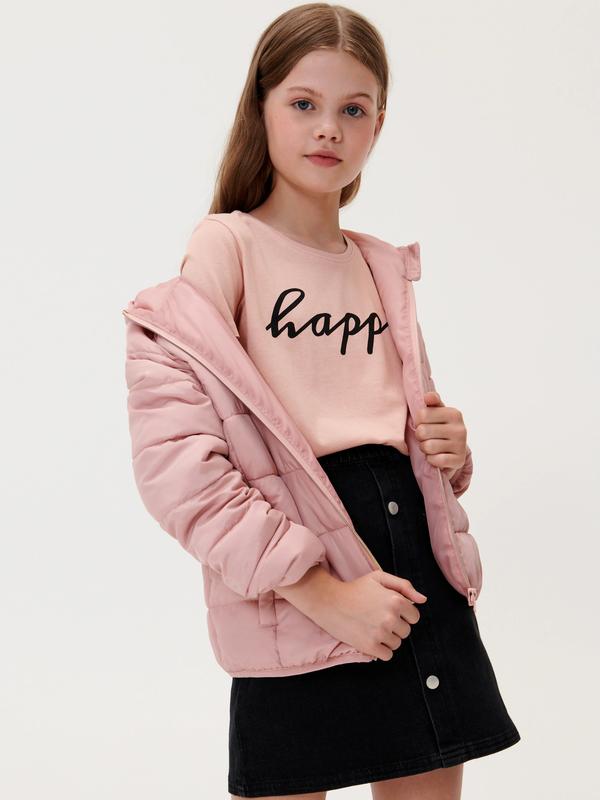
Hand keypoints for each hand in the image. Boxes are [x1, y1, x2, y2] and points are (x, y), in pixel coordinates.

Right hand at [278, 567, 427, 660]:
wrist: (329, 601)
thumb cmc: (355, 588)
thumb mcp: (379, 578)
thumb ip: (404, 586)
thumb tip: (423, 600)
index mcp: (396, 600)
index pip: (414, 617)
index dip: (403, 614)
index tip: (389, 611)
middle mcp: (391, 618)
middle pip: (406, 632)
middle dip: (395, 626)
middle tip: (377, 618)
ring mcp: (380, 633)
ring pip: (397, 644)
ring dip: (387, 638)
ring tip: (372, 627)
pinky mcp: (370, 646)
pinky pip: (387, 655)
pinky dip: (381, 650)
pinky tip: (370, 638)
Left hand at [413, 391, 467, 479]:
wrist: (454, 450)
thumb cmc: (440, 427)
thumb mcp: (437, 412)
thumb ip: (432, 401)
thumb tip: (428, 396)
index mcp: (454, 413)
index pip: (422, 414)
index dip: (418, 421)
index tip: (424, 424)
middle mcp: (460, 428)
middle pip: (422, 431)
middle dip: (420, 436)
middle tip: (426, 437)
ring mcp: (461, 445)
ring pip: (427, 446)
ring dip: (424, 448)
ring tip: (430, 446)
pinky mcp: (458, 460)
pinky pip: (435, 460)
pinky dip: (431, 459)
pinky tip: (436, 456)